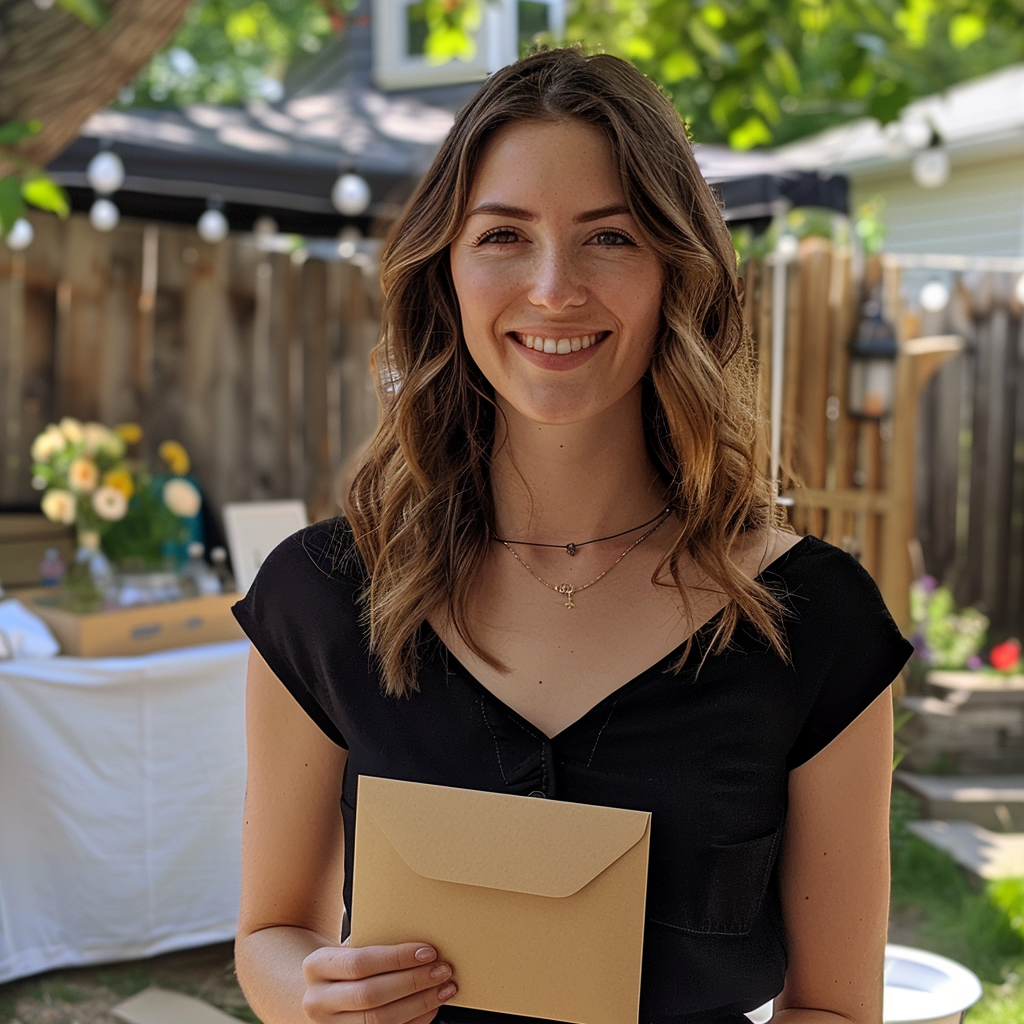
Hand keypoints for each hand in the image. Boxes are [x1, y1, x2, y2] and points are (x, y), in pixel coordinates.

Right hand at [301, 942, 456, 1022]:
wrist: (320, 990)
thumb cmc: (345, 963)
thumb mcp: (349, 948)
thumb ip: (374, 945)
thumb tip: (421, 946)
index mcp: (316, 967)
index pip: (360, 963)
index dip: (397, 958)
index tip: (428, 952)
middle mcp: (317, 1001)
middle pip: (371, 995)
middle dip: (412, 982)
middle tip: (441, 970)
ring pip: (380, 1020)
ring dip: (419, 1004)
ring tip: (443, 989)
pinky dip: (414, 1021)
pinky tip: (430, 1008)